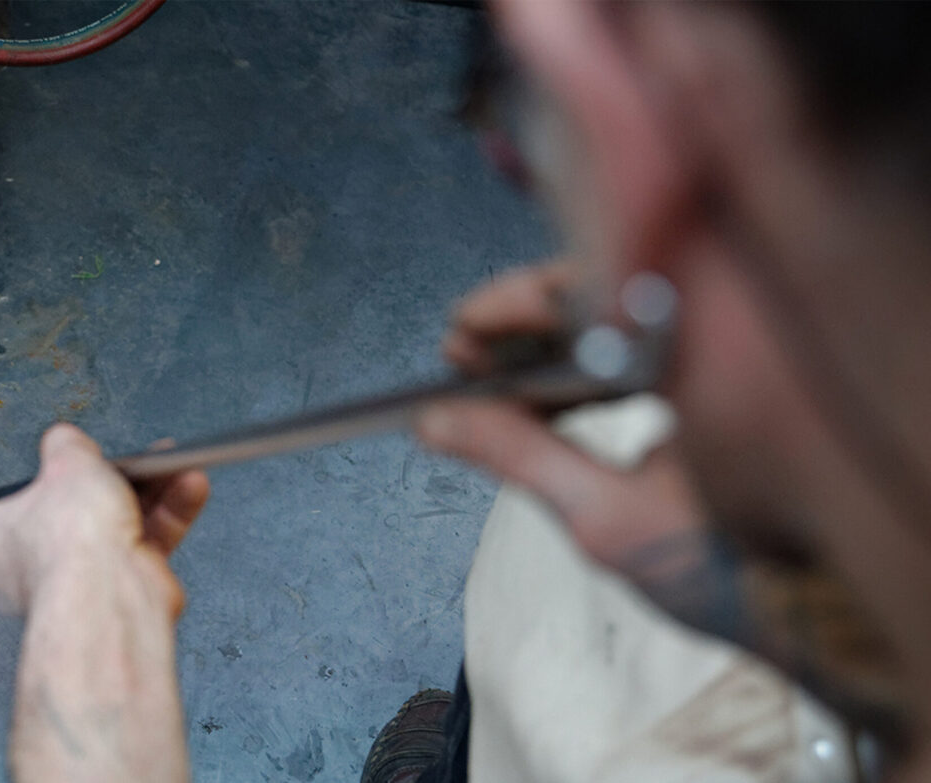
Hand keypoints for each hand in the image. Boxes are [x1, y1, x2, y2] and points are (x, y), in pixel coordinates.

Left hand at [0, 423, 209, 617]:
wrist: (109, 591)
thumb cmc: (68, 536)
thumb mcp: (66, 462)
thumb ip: (65, 445)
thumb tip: (65, 439)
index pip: (16, 502)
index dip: (51, 477)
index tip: (77, 459)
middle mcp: (27, 569)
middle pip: (76, 511)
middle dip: (115, 481)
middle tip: (135, 459)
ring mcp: (75, 584)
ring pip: (116, 526)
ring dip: (153, 493)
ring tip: (174, 464)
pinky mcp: (118, 592)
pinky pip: (144, 545)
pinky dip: (169, 517)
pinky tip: (190, 488)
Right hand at [420, 261, 708, 581]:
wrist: (816, 614)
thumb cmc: (737, 573)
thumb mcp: (605, 518)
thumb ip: (518, 455)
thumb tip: (441, 417)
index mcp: (708, 353)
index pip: (599, 286)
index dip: (519, 301)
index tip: (466, 328)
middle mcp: (725, 333)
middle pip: (603, 286)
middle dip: (522, 317)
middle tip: (463, 351)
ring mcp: (726, 350)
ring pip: (616, 310)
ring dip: (545, 337)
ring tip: (486, 372)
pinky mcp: (722, 371)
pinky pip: (638, 340)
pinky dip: (583, 356)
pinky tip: (540, 388)